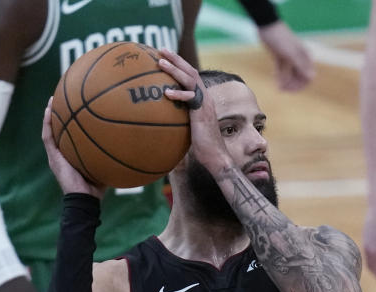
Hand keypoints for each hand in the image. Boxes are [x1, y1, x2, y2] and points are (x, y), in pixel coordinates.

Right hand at [41, 99, 106, 198]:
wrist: (85, 199)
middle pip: (60, 130)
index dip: (72, 122)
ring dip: (50, 115)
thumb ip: (111, 155)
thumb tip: (130, 145)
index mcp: (73, 155)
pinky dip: (47, 123)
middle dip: (61, 114)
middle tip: (65, 98)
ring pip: (50, 131)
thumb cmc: (98, 187)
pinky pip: (48, 137)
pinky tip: (49, 110)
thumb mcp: (106, 165)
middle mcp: (63, 154)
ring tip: (53, 99)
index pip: (71, 135)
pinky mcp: (53, 158)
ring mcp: (56, 155)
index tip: (77, 107)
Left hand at [158, 49, 226, 170]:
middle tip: (161, 49)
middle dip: (176, 59)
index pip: (191, 76)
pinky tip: (167, 93)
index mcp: (202, 99)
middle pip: (191, 71)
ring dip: (175, 69)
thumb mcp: (188, 128)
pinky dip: (179, 94)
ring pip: (191, 80)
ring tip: (160, 62)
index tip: (165, 56)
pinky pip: (191, 99)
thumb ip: (178, 119)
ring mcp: (205, 104)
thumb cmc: (202, 147)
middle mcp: (205, 97)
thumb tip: (160, 120)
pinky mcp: (203, 113)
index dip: (179, 64)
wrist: (216, 157)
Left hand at [258, 21, 314, 91]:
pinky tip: (275, 81)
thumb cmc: (280, 38)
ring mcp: (289, 58)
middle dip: (292, 85)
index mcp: (305, 57)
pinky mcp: (279, 57)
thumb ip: (301, 66)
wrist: (266, 25)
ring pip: (290, 75)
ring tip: (278, 88)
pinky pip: (282, 71)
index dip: (301, 85)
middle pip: (299, 77)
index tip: (291, 90)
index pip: (308, 76)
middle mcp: (299, 58)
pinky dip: (279, 77)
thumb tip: (312, 78)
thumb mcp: (291, 53)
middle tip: (282, 90)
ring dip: (285, 82)